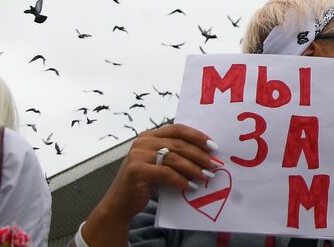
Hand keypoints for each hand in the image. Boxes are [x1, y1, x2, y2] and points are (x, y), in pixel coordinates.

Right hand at [87, 124, 220, 236]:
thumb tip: (207, 153)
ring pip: (174, 159)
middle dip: (200, 155)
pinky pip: (166, 173)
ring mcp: (138, 155)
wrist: (119, 204)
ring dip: (194, 168)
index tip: (213, 146)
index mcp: (149, 135)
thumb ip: (175, 154)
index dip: (197, 136)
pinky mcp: (137, 170)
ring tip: (206, 176)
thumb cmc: (144, 183)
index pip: (178, 129)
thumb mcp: (160, 163)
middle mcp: (142, 141)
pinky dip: (181, 180)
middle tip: (214, 164)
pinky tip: (190, 186)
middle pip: (179, 144)